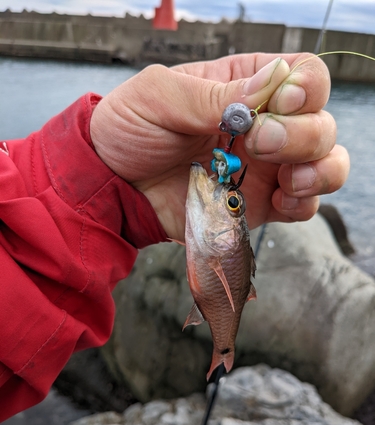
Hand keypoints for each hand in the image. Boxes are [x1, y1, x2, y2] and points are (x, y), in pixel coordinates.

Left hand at [90, 53, 348, 241]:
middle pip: (321, 123)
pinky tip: (280, 201)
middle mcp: (263, 126)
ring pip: (324, 164)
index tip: (281, 102)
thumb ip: (213, 94)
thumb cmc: (129, 130)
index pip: (304, 76)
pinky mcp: (257, 204)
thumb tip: (272, 86)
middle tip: (259, 145)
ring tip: (286, 181)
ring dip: (319, 171)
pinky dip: (304, 204)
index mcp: (243, 87)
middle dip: (304, 134)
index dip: (307, 87)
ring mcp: (264, 168)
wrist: (113, 186)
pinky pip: (302, 206)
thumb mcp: (159, 96)